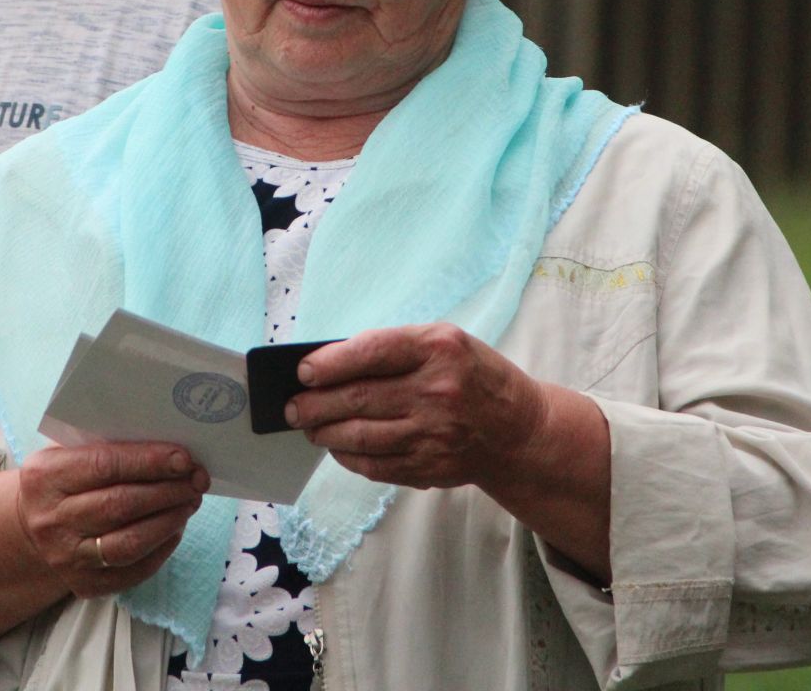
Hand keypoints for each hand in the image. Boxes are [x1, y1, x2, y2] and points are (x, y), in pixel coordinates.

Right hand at [14, 442, 207, 598]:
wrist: (32, 526)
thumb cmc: (63, 480)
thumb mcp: (68, 452)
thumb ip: (106, 443)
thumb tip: (166, 445)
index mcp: (45, 477)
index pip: (104, 466)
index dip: (148, 462)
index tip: (184, 458)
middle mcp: (52, 520)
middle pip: (120, 505)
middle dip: (167, 491)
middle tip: (197, 479)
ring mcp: (66, 558)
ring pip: (130, 543)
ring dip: (170, 520)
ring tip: (190, 501)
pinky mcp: (85, 585)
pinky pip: (134, 570)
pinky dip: (162, 548)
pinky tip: (175, 528)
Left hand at [285, 323, 545, 488]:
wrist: (518, 430)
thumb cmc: (473, 376)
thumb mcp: (444, 342)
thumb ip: (393, 349)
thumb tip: (329, 365)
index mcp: (439, 349)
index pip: (371, 353)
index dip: (330, 363)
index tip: (304, 371)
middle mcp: (437, 392)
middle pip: (358, 399)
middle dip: (314, 404)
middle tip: (292, 406)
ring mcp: (433, 435)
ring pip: (360, 436)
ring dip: (325, 433)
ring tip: (308, 426)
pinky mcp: (429, 468)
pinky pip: (375, 465)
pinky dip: (348, 457)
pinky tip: (337, 447)